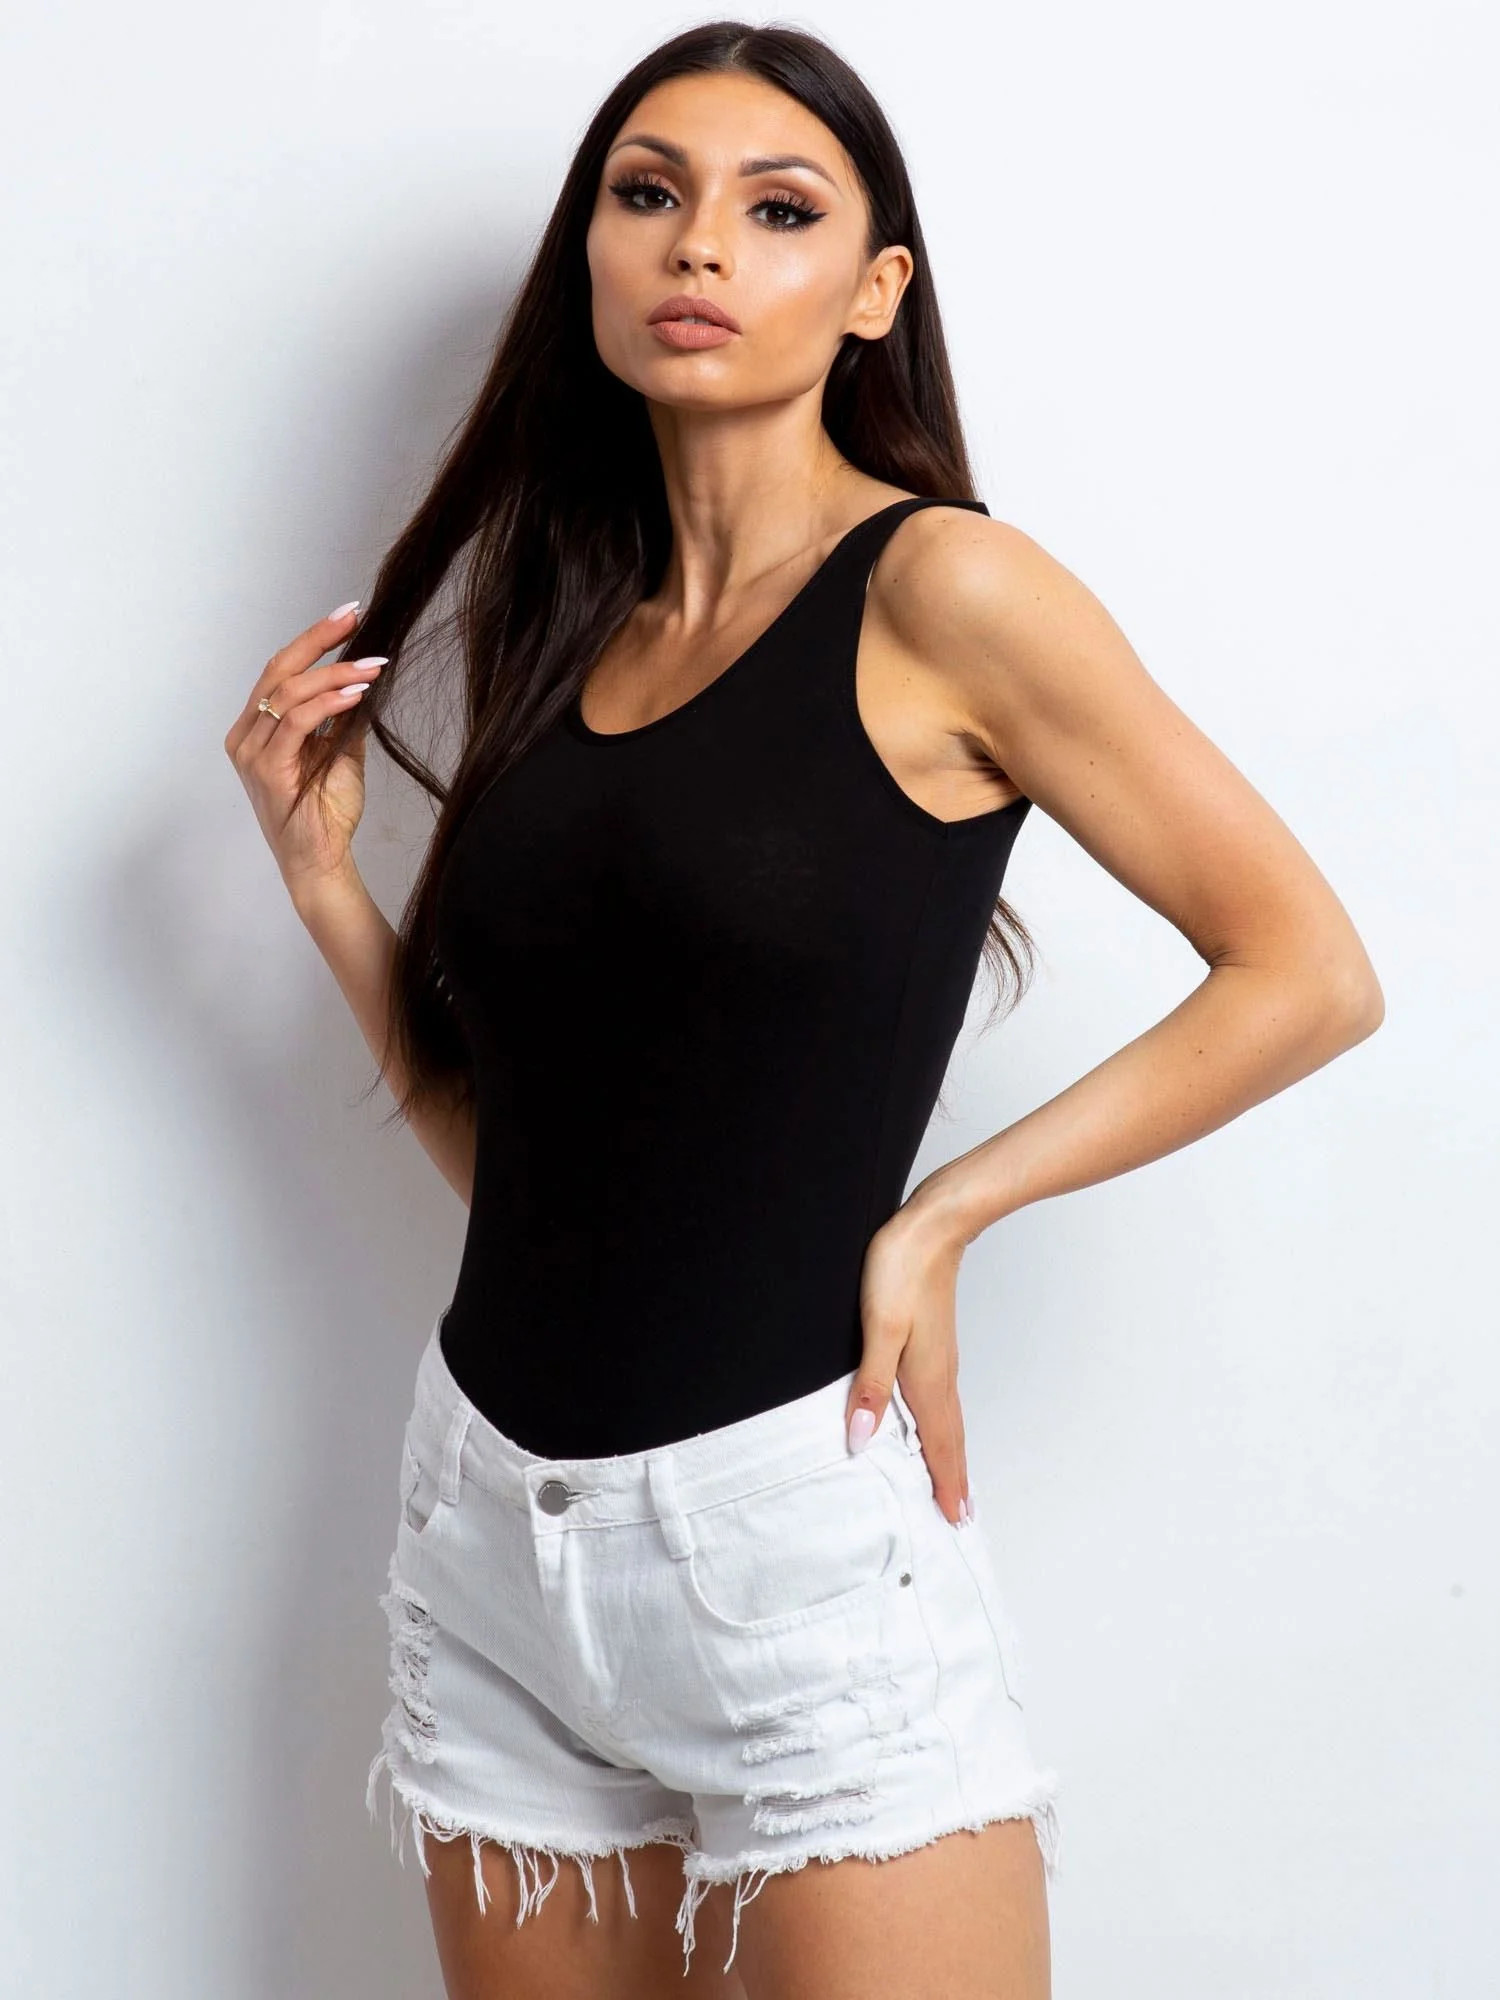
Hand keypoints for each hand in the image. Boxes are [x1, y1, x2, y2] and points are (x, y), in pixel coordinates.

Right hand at [223, 601, 386, 904]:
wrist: (321, 863)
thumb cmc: (326, 814)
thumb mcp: (339, 754)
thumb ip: (342, 718)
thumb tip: (363, 679)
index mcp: (256, 728)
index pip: (281, 670)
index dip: (314, 639)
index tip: (348, 615)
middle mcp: (247, 737)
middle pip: (279, 670)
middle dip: (320, 640)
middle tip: (357, 619)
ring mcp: (253, 754)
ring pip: (290, 694)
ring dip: (336, 674)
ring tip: (373, 666)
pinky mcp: (268, 772)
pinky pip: (297, 724)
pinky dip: (328, 704)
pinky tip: (357, 695)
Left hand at [845, 1198, 973, 1527]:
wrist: (932, 1226)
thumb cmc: (903, 1270)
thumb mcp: (878, 1329)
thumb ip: (871, 1386)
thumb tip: (863, 1441)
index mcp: (927, 1380)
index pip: (939, 1445)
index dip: (945, 1484)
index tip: (955, 1521)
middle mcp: (939, 1375)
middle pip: (950, 1438)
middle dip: (954, 1478)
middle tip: (960, 1517)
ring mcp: (940, 1358)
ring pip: (947, 1419)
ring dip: (949, 1454)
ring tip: (951, 1481)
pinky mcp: (933, 1342)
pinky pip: (940, 1398)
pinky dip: (942, 1424)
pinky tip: (931, 1422)